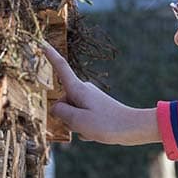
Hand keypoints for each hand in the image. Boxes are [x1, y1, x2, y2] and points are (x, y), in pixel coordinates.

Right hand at [42, 42, 159, 145]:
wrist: (134, 128)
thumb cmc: (106, 124)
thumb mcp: (77, 120)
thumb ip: (60, 112)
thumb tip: (55, 108)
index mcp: (78, 89)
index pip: (62, 69)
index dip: (51, 57)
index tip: (42, 44)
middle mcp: (84, 90)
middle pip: (63, 103)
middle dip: (67, 117)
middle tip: (84, 126)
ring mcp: (91, 99)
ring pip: (72, 114)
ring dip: (77, 125)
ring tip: (93, 129)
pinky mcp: (96, 108)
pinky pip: (82, 120)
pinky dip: (85, 128)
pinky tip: (97, 133)